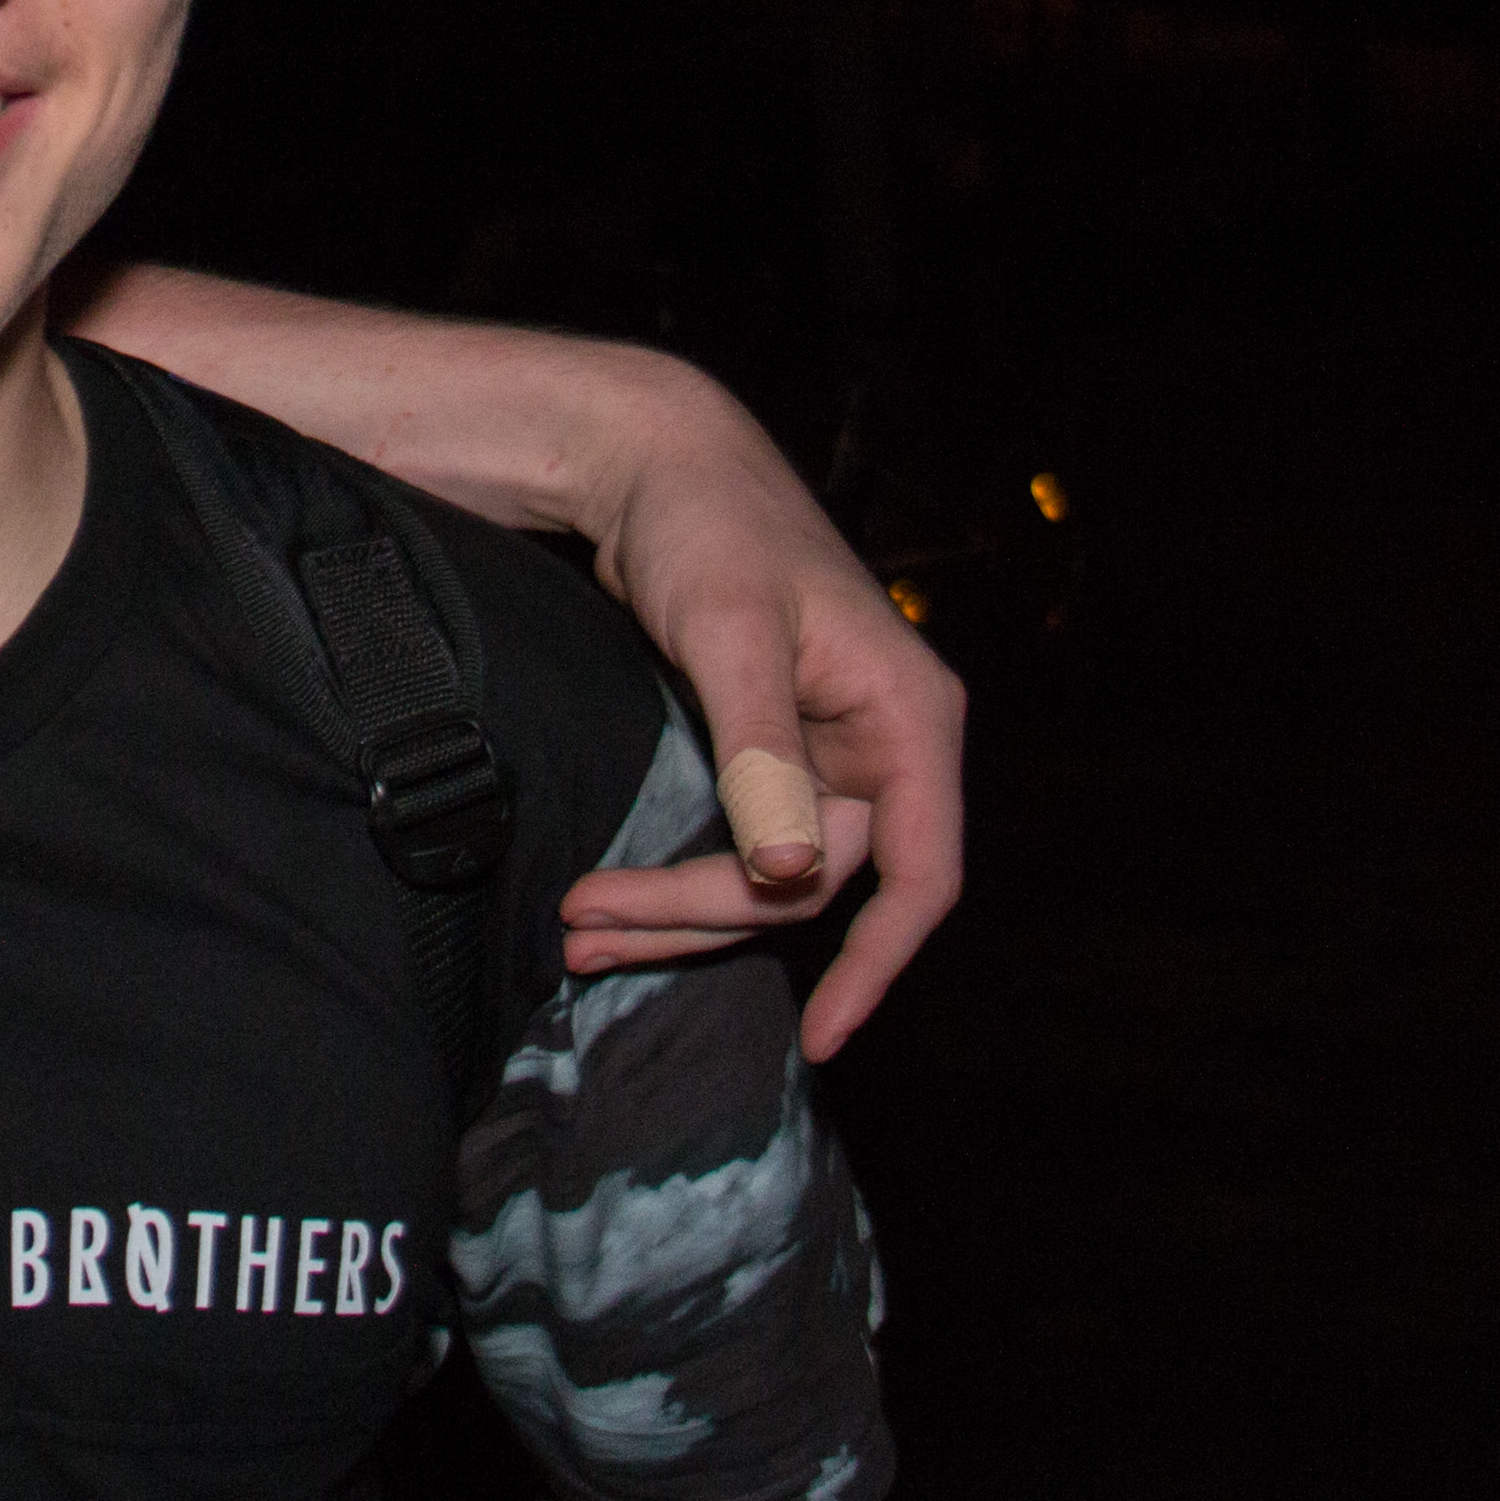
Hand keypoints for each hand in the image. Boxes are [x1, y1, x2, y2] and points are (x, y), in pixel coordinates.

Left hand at [558, 380, 964, 1060]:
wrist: (654, 460)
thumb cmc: (706, 525)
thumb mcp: (729, 635)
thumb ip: (763, 755)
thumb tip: (795, 876)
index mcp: (910, 717)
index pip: (923, 875)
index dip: (880, 966)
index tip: (826, 1040)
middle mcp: (884, 742)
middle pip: (813, 882)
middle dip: (704, 919)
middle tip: (589, 932)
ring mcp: (828, 750)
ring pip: (768, 871)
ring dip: (676, 910)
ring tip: (577, 932)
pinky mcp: (772, 749)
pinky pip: (737, 839)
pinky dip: (672, 872)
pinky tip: (605, 899)